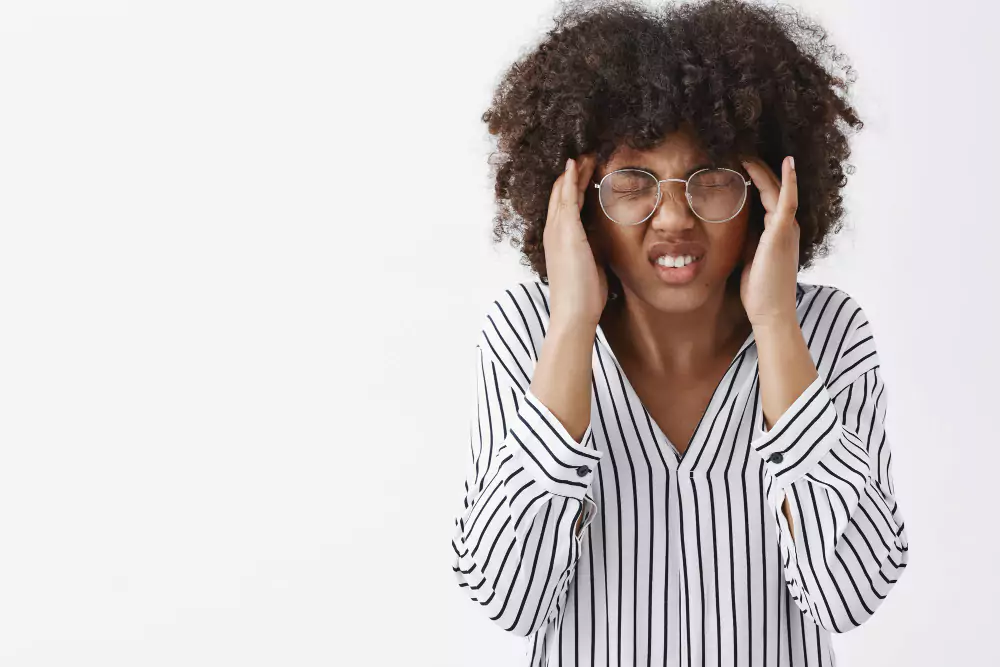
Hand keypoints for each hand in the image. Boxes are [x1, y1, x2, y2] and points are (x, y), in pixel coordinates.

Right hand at [543, 154, 607, 326]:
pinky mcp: (565, 231)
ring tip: (584, 154)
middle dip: (574, 173)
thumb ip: (594, 248)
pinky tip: (575, 164)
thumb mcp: (591, 264)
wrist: (574, 312)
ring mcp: (557, 230)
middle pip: (561, 192)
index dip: (576, 185)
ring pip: (563, 190)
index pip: (565, 204)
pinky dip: (570, 179)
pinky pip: (566, 198)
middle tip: (586, 155)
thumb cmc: (584, 295)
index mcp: (559, 239)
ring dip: (573, 171)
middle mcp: (553, 231)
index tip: (588, 171)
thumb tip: (605, 241)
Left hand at [738, 155, 799, 327]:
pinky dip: (788, 182)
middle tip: (741, 150)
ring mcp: (786, 229)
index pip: (768, 197)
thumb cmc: (760, 289)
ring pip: (777, 191)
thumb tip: (734, 223)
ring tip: (747, 152)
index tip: (740, 163)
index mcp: (778, 231)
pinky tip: (788, 162)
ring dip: (763, 170)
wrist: (771, 312)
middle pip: (773, 189)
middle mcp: (786, 227)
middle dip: (759, 169)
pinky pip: (786, 202)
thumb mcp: (750, 256)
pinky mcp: (782, 235)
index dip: (756, 178)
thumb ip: (748, 237)